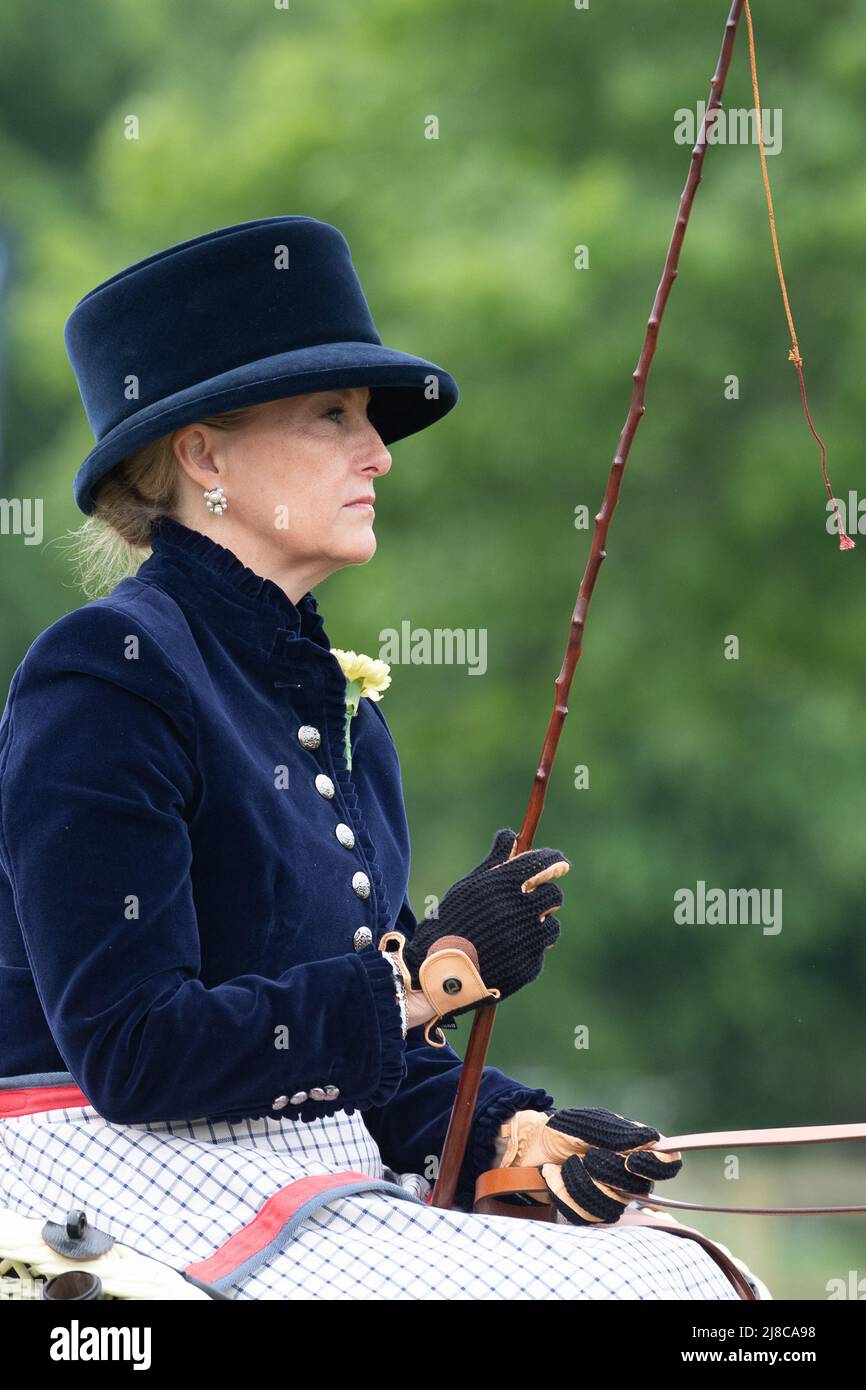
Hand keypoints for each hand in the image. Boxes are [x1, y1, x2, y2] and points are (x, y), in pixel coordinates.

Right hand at [402, 827, 569, 1023]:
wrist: (438, 973)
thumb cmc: (450, 923)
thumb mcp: (468, 888)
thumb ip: (495, 862)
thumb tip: (511, 835)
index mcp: (502, 886)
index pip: (543, 863)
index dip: (554, 861)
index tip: (558, 863)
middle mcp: (518, 911)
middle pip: (554, 895)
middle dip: (546, 895)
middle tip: (533, 900)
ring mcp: (525, 941)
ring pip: (551, 925)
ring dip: (539, 924)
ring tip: (514, 930)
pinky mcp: (528, 966)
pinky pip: (539, 952)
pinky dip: (528, 949)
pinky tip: (506, 952)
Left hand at [496, 1106, 682, 1225]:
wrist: (534, 1146)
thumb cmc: (565, 1129)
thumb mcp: (588, 1122)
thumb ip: (618, 1132)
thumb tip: (652, 1139)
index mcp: (638, 1147)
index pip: (669, 1163)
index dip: (657, 1167)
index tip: (630, 1161)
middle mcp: (631, 1175)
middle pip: (638, 1187)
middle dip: (606, 1170)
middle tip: (587, 1155)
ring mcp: (614, 1196)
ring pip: (611, 1204)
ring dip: (581, 1182)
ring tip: (566, 1165)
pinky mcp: (593, 1213)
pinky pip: (587, 1215)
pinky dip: (565, 1193)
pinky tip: (556, 1178)